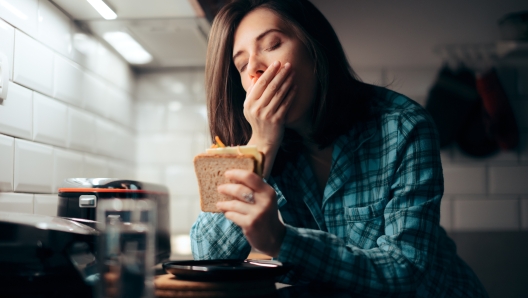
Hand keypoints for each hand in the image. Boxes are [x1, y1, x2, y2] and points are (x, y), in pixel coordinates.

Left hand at [216, 169, 285, 256]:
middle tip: (220, 188)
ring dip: (224, 203)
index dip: (236, 173)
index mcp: (268, 192)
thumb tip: (234, 178)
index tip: (227, 173)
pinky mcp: (250, 224)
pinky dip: (228, 213)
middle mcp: (264, 201)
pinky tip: (228, 213)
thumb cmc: (266, 215)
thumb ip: (255, 189)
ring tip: (220, 204)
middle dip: (227, 188)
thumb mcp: (266, 199)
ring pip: (234, 204)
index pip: (250, 177)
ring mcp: (257, 213)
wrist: (273, 237)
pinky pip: (233, 215)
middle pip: (240, 190)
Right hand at [244, 61, 296, 177]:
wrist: (263, 140)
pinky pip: (286, 103)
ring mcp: (267, 115)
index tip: (277, 63)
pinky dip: (291, 94)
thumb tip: (256, 77)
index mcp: (249, 103)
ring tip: (293, 73)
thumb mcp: (250, 107)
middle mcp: (257, 108)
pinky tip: (295, 86)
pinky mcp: (277, 120)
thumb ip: (252, 92)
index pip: (260, 84)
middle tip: (288, 65)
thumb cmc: (258, 121)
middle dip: (280, 74)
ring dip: (287, 81)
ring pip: (279, 94)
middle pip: (271, 87)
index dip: (269, 72)